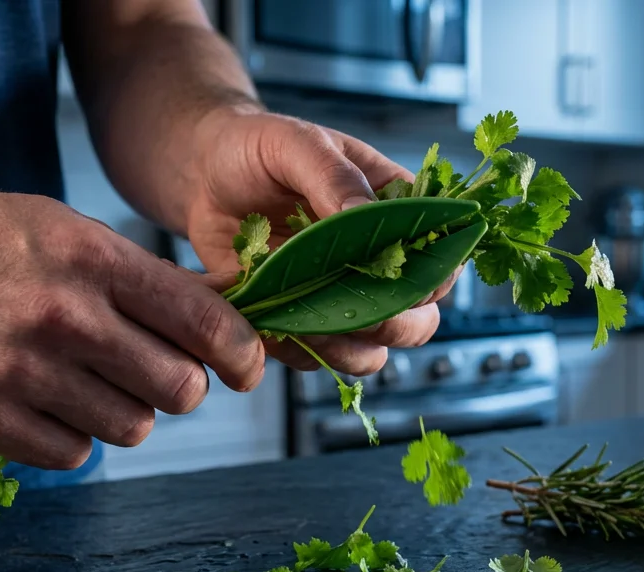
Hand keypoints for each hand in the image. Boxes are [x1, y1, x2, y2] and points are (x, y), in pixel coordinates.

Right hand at [0, 175, 264, 469]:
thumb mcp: (64, 229)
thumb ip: (138, 278)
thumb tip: (222, 323)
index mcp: (92, 259)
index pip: (204, 323)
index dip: (240, 354)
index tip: (244, 368)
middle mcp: (62, 316)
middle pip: (179, 389)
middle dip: (179, 387)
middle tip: (155, 375)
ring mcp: (19, 372)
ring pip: (132, 429)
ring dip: (126, 414)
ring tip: (91, 384)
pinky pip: (71, 455)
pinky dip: (71, 437)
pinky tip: (46, 404)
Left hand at [178, 106, 458, 375]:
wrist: (203, 171)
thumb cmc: (257, 146)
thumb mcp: (297, 144)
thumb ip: (334, 178)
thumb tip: (365, 214)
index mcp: (394, 211)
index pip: (440, 257)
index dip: (433, 278)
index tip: (405, 280)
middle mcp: (376, 261)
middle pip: (418, 318)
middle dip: (397, 323)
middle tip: (361, 311)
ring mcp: (339, 295)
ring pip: (372, 349)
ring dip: (350, 346)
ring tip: (310, 321)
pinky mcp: (301, 318)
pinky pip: (316, 356)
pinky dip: (300, 350)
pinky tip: (274, 323)